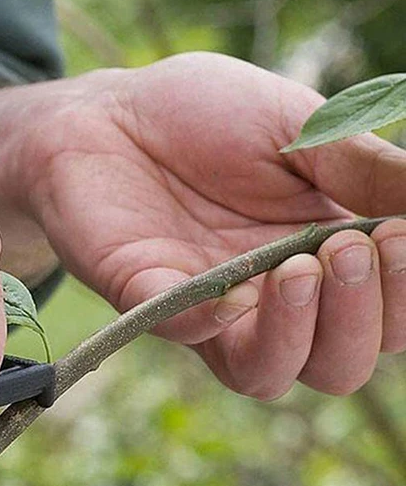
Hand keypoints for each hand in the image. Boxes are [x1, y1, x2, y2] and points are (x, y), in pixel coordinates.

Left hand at [0, 53, 405, 398]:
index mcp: (323, 257)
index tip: (400, 235)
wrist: (109, 112)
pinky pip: (185, 335)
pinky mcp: (146, 299)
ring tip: (299, 268)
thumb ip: (366, 170)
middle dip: (362, 317)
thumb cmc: (204, 115)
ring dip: (299, 335)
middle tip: (350, 248)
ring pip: (268, 373)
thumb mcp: (301, 127)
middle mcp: (271, 300)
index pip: (390, 314)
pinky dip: (210, 323)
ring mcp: (209, 307)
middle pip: (338, 363)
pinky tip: (230, 292)